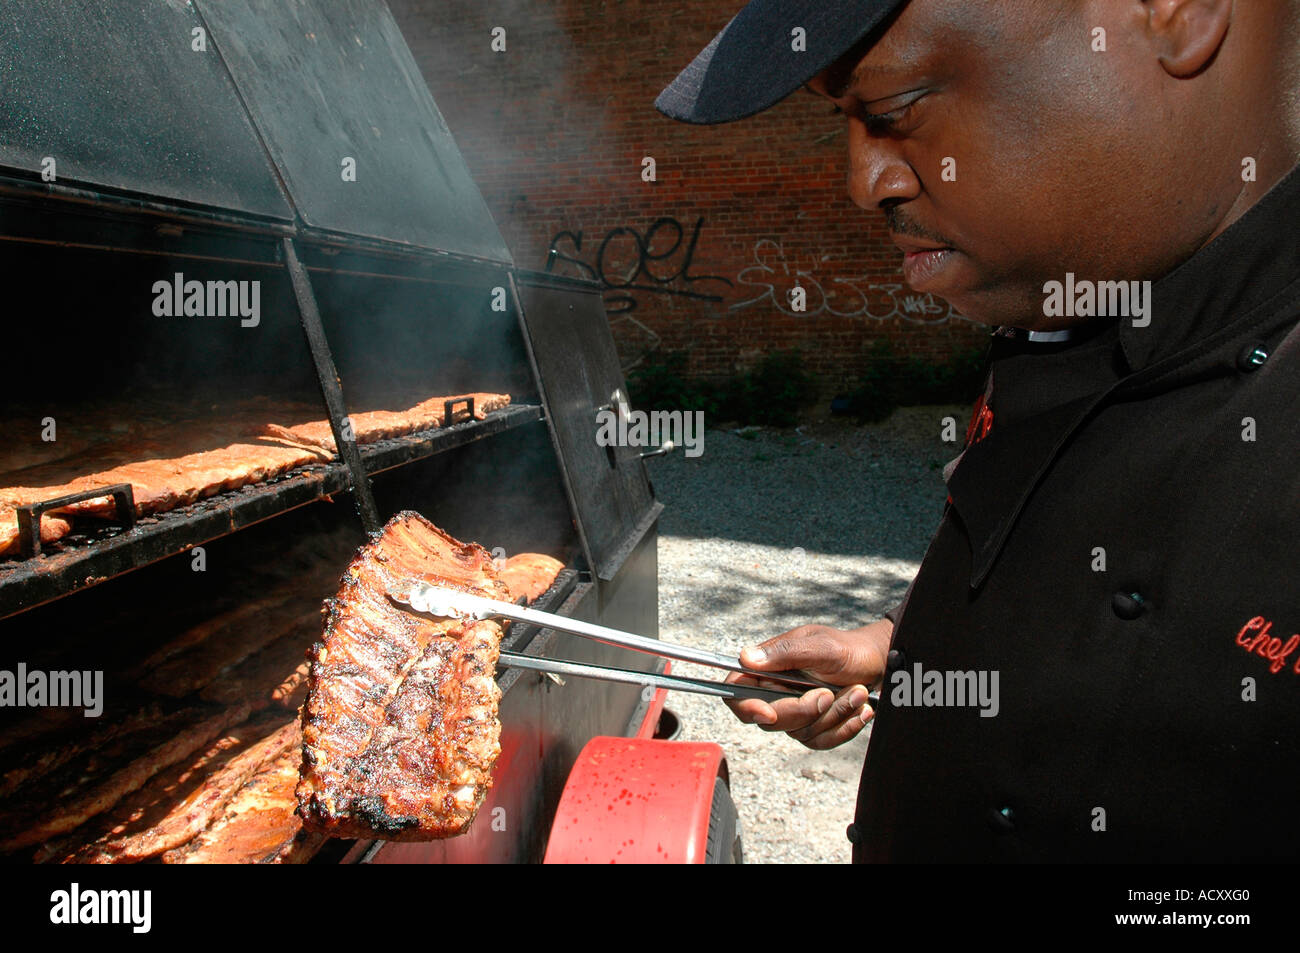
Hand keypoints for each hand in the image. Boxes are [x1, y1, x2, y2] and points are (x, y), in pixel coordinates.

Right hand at [725, 620, 891, 749]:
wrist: (877, 663)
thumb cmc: (848, 649)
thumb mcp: (820, 646)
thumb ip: (784, 653)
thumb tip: (746, 657)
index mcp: (769, 667)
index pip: (737, 690)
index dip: (744, 705)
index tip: (768, 712)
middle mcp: (776, 691)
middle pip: (770, 719)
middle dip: (803, 710)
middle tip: (829, 693)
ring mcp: (794, 711)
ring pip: (800, 732)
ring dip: (834, 715)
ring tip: (858, 692)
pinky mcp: (813, 727)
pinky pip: (820, 741)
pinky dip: (844, 728)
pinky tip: (861, 710)